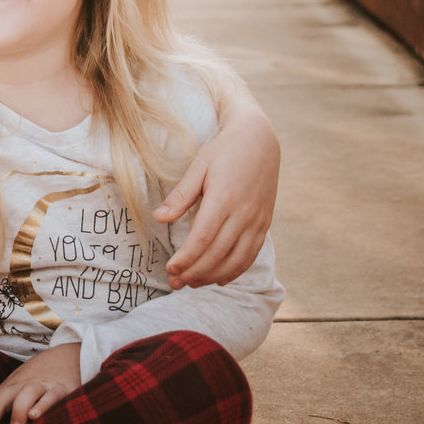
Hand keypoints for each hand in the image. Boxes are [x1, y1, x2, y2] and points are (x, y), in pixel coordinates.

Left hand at [0, 342, 82, 423]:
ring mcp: (40, 386)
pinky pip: (51, 397)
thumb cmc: (38, 380)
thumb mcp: (18, 389)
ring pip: (26, 394)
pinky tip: (36, 416)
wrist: (67, 355)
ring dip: (18, 411)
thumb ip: (5, 407)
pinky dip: (43, 406)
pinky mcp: (61, 390)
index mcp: (8, 388)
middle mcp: (21, 386)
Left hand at [159, 99, 279, 288]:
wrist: (259, 140)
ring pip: (236, 260)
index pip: (202, 239)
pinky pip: (251, 255)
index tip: (170, 269)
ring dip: (213, 276)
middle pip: (217, 254)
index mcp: (224, 198)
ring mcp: (257, 221)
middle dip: (195, 272)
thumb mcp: (199, 166)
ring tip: (193, 283)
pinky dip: (235, 271)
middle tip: (175, 283)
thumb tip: (158, 218)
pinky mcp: (265, 224)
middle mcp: (243, 213)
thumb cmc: (224, 150)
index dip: (186, 259)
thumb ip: (180, 195)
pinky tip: (220, 279)